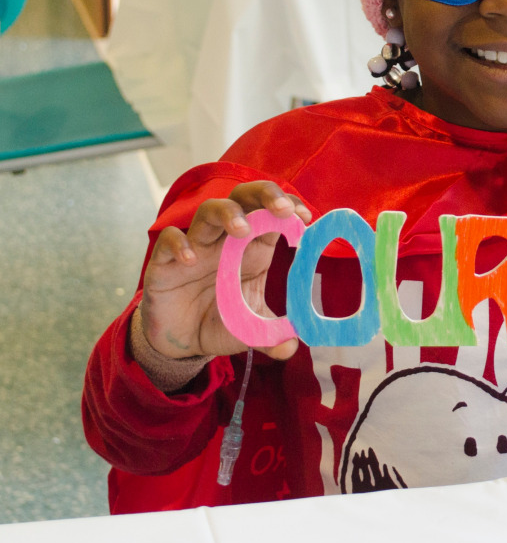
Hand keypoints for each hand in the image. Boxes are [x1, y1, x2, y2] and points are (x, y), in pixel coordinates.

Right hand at [139, 182, 311, 365]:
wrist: (178, 342)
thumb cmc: (220, 322)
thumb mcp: (250, 331)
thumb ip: (272, 337)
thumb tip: (291, 347)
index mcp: (253, 248)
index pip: (272, 215)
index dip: (289, 208)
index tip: (305, 217)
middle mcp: (226, 240)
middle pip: (244, 199)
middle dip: (264, 195)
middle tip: (283, 209)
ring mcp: (195, 247)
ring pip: (208, 210)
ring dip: (227, 213)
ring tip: (242, 228)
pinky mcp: (165, 262)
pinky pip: (168, 241)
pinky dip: (179, 244)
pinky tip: (191, 260)